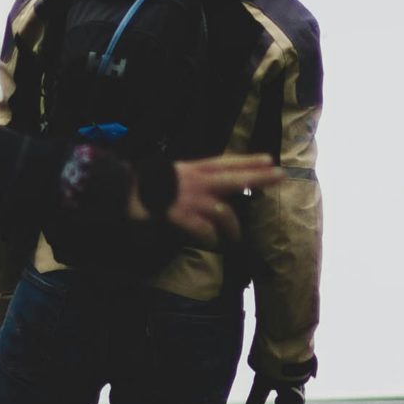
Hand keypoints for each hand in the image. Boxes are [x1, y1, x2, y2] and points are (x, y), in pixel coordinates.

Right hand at [136, 153, 277, 250]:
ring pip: (223, 212)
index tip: (269, 159)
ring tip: (236, 239)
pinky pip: (204, 230)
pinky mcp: (181, 216)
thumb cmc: (145, 183)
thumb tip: (209, 186)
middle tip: (280, 176)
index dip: (248, 161)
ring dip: (232, 227)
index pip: (226, 162)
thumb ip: (191, 179)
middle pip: (233, 178)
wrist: (122, 192)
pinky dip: (211, 238)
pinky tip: (214, 244)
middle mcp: (196, 181)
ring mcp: (190, 199)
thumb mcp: (172, 174)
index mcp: (194, 169)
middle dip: (258, 177)